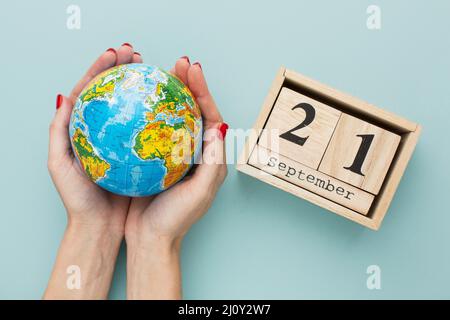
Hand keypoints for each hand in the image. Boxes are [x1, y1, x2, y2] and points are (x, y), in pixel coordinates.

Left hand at [45, 44, 142, 298]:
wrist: (101, 229)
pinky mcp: (147, 156)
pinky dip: (162, 113)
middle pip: (120, 92)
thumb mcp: (60, 165)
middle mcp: (113, 133)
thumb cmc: (79, 200)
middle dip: (126, 68)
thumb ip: (59, 131)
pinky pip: (156, 129)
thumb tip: (65, 97)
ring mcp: (131, 142)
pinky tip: (170, 103)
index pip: (94, 89)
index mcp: (87, 130)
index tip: (117, 53)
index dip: (104, 67)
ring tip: (155, 69)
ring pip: (141, 108)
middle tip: (135, 53)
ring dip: (148, 86)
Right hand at [125, 57, 227, 298]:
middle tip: (179, 63)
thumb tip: (218, 125)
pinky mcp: (156, 159)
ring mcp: (175, 154)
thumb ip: (212, 160)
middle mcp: (195, 152)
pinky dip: (150, 112)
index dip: (203, 91)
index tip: (192, 70)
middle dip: (189, 85)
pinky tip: (140, 101)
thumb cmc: (177, 219)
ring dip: (171, 94)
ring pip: (174, 117)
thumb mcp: (200, 191)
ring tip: (163, 73)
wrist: (151, 240)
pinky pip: (155, 129)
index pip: (210, 116)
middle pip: (194, 111)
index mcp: (210, 157)